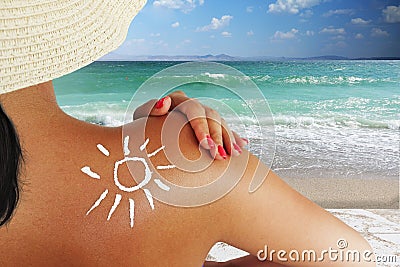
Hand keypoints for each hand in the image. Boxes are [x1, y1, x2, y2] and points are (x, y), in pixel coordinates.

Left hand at [133, 90, 247, 159]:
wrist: (148, 140)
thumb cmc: (142, 131)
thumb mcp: (140, 121)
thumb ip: (150, 110)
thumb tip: (165, 102)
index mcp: (178, 101)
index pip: (193, 109)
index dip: (201, 126)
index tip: (205, 145)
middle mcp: (194, 107)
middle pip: (211, 116)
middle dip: (217, 136)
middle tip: (219, 156)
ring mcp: (203, 117)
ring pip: (221, 124)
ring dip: (228, 139)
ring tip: (234, 155)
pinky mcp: (209, 129)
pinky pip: (225, 132)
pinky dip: (233, 139)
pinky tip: (242, 148)